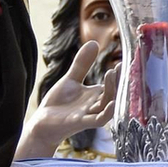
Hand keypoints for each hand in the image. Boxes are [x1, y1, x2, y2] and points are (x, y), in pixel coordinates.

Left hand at [16, 39, 118, 158]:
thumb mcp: (71, 80)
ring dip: (111, 91)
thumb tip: (94, 42)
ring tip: (111, 74)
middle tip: (119, 66)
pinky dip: (106, 112)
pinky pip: (98, 119)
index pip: (112, 83)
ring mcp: (89, 114)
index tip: (125, 61)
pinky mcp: (81, 123)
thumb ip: (82, 64)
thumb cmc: (58, 104)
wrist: (42, 124)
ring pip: (106, 104)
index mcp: (96, 94)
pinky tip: (112, 103)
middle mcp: (96, 104)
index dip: (119, 73)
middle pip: (112, 92)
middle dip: (117, 80)